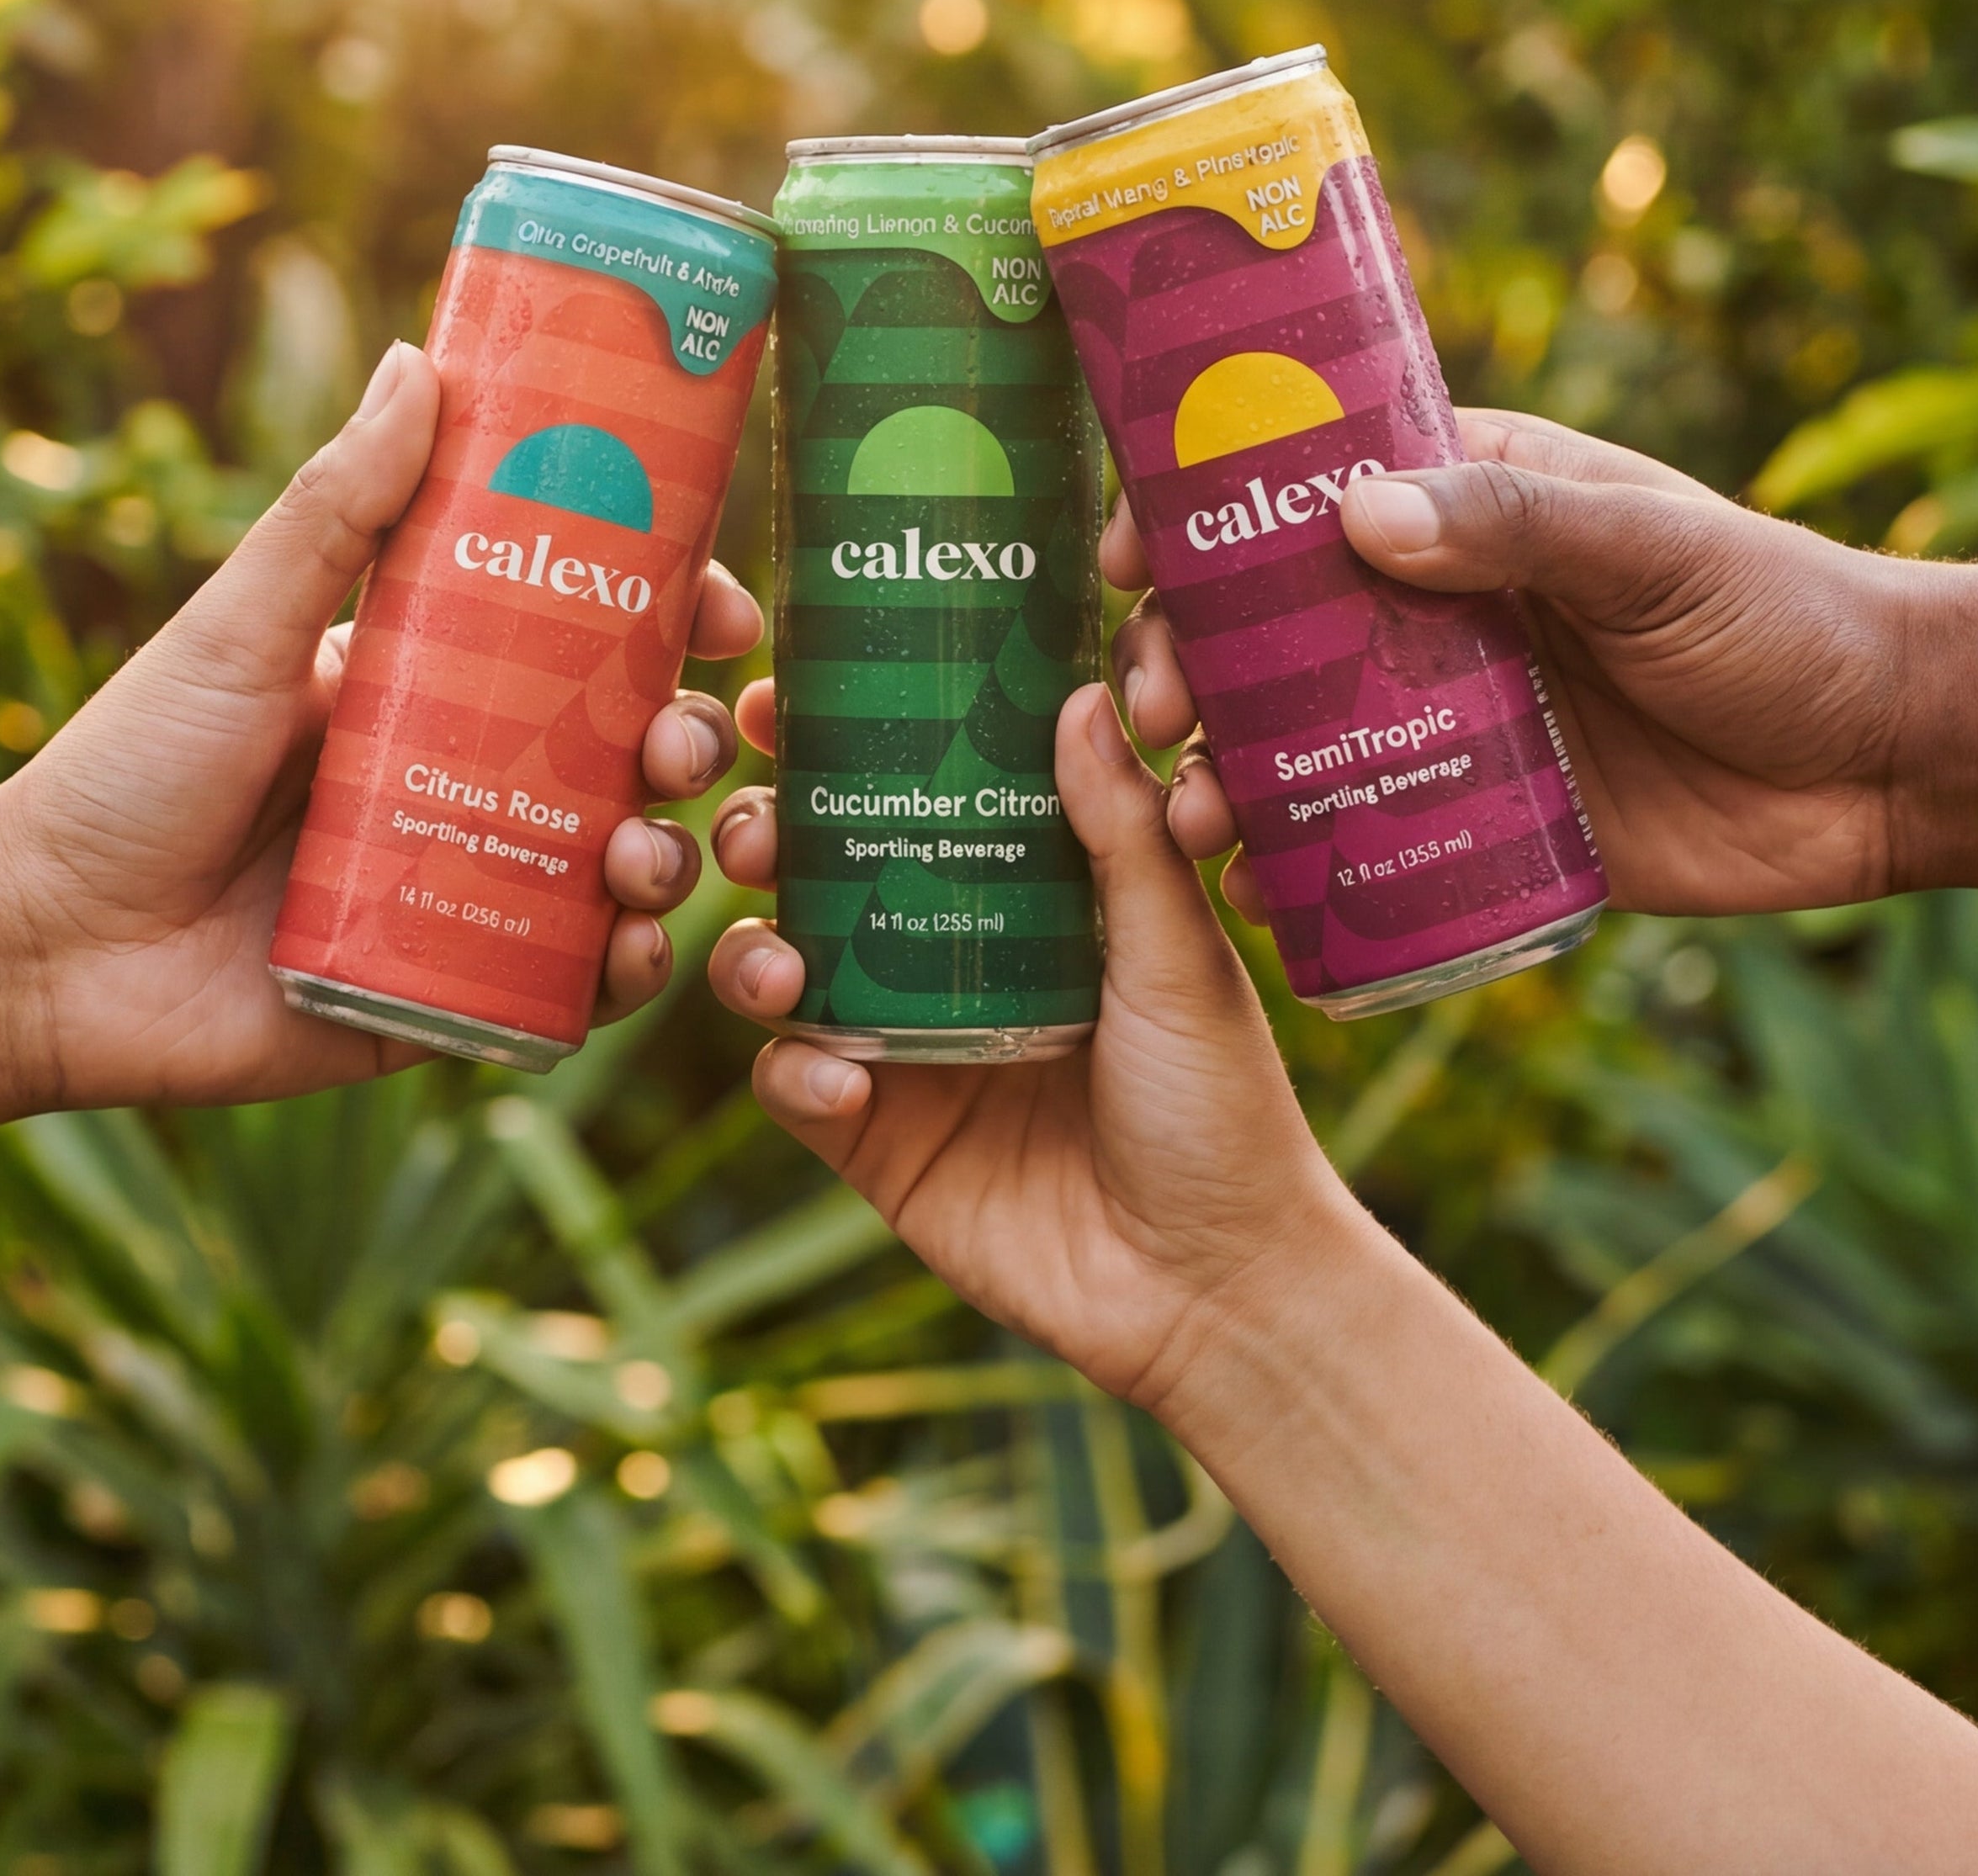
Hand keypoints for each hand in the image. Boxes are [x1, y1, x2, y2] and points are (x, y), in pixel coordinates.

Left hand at [0, 342, 756, 1110]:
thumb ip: (334, 508)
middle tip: (685, 739)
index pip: (587, 641)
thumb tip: (421, 357)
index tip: (723, 610)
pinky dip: (618, 974)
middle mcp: (467, 786)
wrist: (40, 951)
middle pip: (625, 755)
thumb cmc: (130, 772)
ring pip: (616, 870)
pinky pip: (566, 990)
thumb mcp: (243, 626)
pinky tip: (626, 952)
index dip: (672, 622)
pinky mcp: (450, 1000)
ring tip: (639, 855)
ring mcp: (466, 895)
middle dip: (685, 740)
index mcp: (435, 687)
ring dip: (665, 856)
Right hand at [707, 683, 1344, 1410]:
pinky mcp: (877, 1142)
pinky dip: (795, 1070)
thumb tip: (1075, 694)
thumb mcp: (1180, 958)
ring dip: (753, 947)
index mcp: (1021, 894)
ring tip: (776, 957)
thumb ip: (1124, 836)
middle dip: (766, 831)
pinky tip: (840, 1073)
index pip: (914, 790)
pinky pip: (796, 1086)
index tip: (785, 687)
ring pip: (785, 966)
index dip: (842, 737)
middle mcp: (948, 957)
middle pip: (822, 867)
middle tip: (753, 820)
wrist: (1216, 1289)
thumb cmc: (1224, 1109)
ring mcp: (905, 1047)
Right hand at [1106, 408, 1916, 918]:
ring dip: (1219, 763)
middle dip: (1188, 657)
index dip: (1197, 508)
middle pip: (1267, 618)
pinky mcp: (1474, 813)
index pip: (1297, 483)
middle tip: (1158, 707)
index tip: (1124, 550)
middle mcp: (1434, 602)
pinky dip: (1290, 852)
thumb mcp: (1651, 552)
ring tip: (1188, 811)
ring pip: (1292, 728)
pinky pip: (1356, 827)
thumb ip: (1515, 528)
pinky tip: (1245, 882)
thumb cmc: (1782, 616)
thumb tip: (1351, 514)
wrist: (1889, 765)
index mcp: (1466, 503)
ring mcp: (1446, 710)